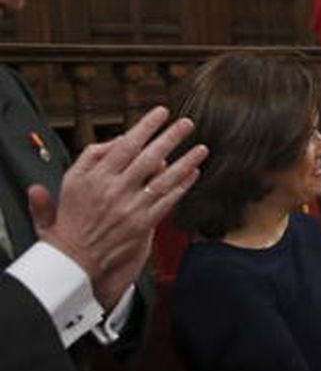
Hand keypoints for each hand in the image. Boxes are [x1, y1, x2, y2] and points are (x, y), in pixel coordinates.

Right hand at [28, 106, 207, 307]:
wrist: (74, 257)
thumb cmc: (71, 218)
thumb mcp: (68, 181)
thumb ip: (89, 157)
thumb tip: (115, 140)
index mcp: (96, 176)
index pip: (126, 145)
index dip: (146, 127)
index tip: (161, 113)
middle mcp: (115, 190)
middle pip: (149, 158)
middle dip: (170, 138)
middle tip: (187, 123)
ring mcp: (131, 207)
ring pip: (164, 179)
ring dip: (185, 162)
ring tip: (201, 148)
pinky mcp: (143, 224)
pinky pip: (167, 201)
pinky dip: (182, 186)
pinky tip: (194, 174)